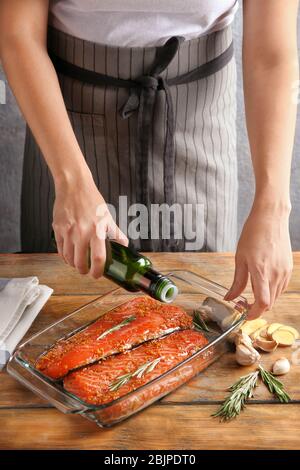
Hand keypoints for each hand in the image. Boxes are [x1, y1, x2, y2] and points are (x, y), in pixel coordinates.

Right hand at [52, 171, 127, 278]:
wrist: (74, 186)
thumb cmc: (91, 200)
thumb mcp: (107, 217)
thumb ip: (116, 234)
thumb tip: (125, 246)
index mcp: (97, 230)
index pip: (98, 258)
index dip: (97, 271)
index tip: (97, 275)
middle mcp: (81, 233)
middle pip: (80, 263)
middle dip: (84, 271)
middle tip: (87, 271)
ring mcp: (68, 232)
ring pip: (68, 259)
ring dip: (74, 265)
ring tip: (78, 264)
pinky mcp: (58, 229)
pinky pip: (60, 250)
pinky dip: (65, 256)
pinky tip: (70, 256)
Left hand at [224, 202, 292, 318]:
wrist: (271, 218)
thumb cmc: (253, 234)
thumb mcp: (240, 258)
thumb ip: (237, 281)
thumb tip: (230, 297)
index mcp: (261, 272)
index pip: (262, 303)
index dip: (254, 314)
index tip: (245, 315)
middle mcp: (276, 274)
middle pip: (269, 303)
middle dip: (256, 308)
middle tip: (244, 304)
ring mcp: (284, 272)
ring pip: (275, 296)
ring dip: (264, 300)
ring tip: (251, 292)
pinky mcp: (289, 268)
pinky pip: (280, 287)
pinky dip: (271, 290)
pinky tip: (262, 282)